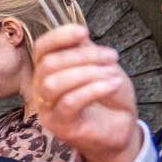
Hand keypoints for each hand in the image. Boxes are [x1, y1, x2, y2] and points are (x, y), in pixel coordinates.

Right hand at [33, 23, 142, 161]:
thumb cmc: (109, 99)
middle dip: (84, 56)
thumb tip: (79, 34)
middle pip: (48, 64)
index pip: (41, 49)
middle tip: (112, 56)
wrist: (121, 129)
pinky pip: (70, 102)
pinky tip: (113, 84)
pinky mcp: (60, 126)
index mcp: (49, 72)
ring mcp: (48, 110)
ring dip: (87, 73)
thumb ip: (86, 51)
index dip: (59, 37)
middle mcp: (41, 90)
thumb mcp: (101, 67)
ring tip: (112, 73)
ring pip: (53, 84)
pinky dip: (94, 89)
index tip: (84, 32)